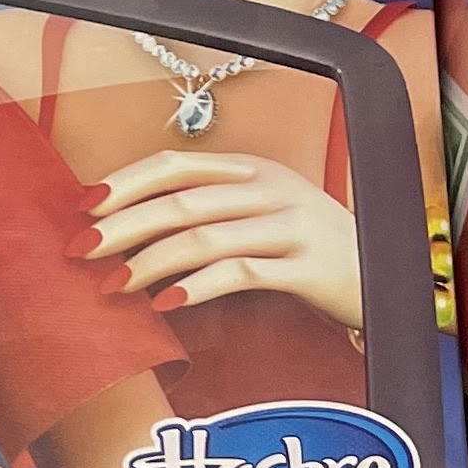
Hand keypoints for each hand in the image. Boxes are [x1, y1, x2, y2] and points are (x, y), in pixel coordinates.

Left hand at [90, 150, 360, 331]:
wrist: (386, 275)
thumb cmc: (307, 249)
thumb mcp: (262, 214)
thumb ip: (209, 211)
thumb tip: (128, 226)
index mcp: (252, 169)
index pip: (176, 164)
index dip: (126, 182)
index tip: (83, 207)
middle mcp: (271, 190)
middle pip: (181, 201)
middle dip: (123, 225)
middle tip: (81, 250)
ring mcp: (292, 226)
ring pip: (205, 236)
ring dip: (151, 261)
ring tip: (114, 283)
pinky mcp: (307, 267)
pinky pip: (242, 273)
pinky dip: (198, 287)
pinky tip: (166, 302)